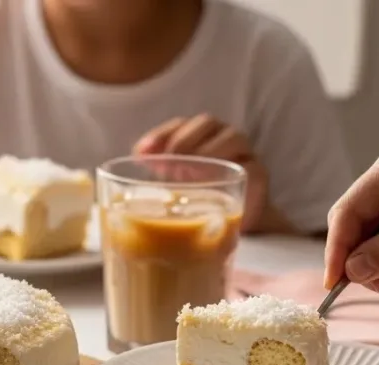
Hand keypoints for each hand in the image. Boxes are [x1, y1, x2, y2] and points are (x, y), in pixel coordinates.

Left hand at [133, 114, 270, 232]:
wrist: (234, 228)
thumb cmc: (197, 204)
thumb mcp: (170, 190)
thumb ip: (152, 179)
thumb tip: (118, 177)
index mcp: (197, 139)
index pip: (178, 126)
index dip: (160, 134)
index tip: (140, 154)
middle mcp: (221, 139)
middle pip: (206, 123)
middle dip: (183, 140)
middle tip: (167, 163)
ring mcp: (243, 155)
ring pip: (233, 137)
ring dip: (209, 151)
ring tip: (190, 172)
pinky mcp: (260, 177)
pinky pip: (253, 169)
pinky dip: (237, 173)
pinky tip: (217, 186)